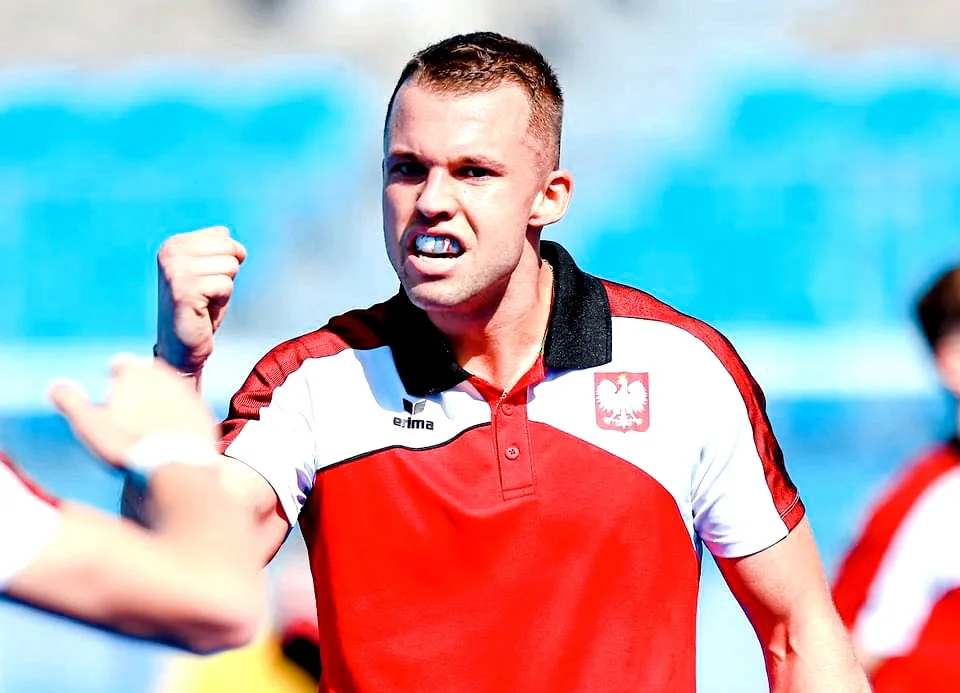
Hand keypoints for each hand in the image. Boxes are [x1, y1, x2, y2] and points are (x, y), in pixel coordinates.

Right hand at [49, 355, 217, 468]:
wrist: (174, 466)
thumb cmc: (127, 444)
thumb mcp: (89, 424)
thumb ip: (71, 402)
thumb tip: (56, 386)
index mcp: (136, 374)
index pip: (123, 364)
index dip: (115, 371)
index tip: (112, 377)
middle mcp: (166, 377)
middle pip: (151, 373)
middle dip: (141, 382)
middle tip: (132, 396)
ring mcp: (188, 395)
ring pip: (172, 389)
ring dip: (161, 397)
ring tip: (151, 414)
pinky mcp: (204, 413)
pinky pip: (189, 409)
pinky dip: (179, 415)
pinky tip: (172, 429)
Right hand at [156, 226, 246, 373]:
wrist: (181, 346)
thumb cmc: (200, 308)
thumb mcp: (208, 271)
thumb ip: (216, 249)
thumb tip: (226, 233)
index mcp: (174, 244)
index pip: (223, 236)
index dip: (226, 261)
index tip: (205, 281)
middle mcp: (170, 252)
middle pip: (229, 248)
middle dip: (227, 273)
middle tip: (207, 293)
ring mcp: (175, 270)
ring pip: (230, 266)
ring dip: (224, 288)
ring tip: (204, 301)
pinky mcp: (184, 290)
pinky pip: (226, 284)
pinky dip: (222, 300)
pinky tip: (203, 309)